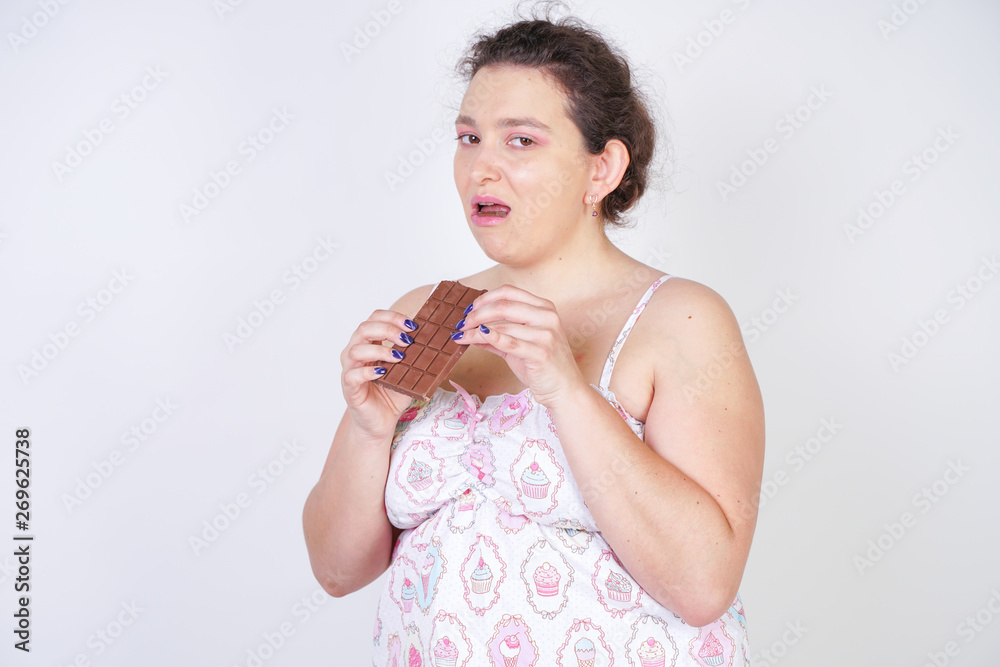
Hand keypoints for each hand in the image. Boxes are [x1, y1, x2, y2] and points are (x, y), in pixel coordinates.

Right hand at [340, 310, 420, 439]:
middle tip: (407, 339)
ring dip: (380, 350)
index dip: (392, 317)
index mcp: (369, 344)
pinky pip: (352, 375)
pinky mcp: (349, 388)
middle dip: (387, 329)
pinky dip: (368, 371)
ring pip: (356, 350)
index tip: (412, 325)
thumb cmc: (392, 394)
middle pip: (363, 329)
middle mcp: (355, 353)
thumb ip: (414, 353)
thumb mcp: (407, 370)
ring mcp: (350, 370)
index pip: (374, 319)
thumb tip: (435, 337)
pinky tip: (383, 372)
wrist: (382, 422)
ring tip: (399, 357)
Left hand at [452, 284, 586, 405]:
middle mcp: (547, 317)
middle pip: (503, 306)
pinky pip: (507, 342)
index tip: (470, 308)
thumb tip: (472, 329)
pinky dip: (485, 339)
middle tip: (461, 323)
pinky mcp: (540, 352)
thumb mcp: (521, 345)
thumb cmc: (544, 367)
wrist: (565, 390)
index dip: (485, 298)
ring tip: (461, 335)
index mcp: (544, 308)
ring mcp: (546, 334)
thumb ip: (499, 335)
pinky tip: (471, 339)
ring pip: (501, 325)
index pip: (509, 292)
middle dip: (477, 313)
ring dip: (475, 330)